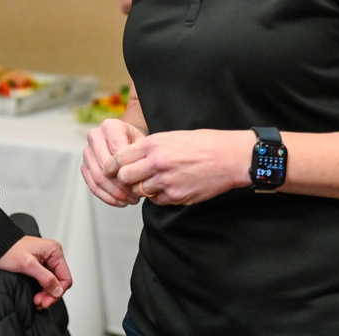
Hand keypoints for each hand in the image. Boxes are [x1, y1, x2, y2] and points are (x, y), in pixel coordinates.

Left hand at [0, 235, 72, 308]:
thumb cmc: (9, 250)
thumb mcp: (27, 265)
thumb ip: (45, 278)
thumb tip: (58, 290)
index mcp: (54, 251)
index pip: (65, 277)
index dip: (57, 292)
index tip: (45, 301)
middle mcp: (53, 255)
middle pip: (60, 282)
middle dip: (50, 294)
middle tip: (39, 302)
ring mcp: (47, 260)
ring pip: (53, 283)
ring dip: (46, 294)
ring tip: (36, 301)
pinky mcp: (40, 265)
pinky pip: (46, 280)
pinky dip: (42, 290)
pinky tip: (36, 296)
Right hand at [81, 117, 147, 206]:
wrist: (127, 141)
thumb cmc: (136, 142)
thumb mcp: (143, 143)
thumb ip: (139, 155)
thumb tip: (136, 177)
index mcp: (109, 126)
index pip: (116, 151)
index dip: (128, 169)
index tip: (140, 180)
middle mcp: (94, 136)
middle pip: (104, 166)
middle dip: (121, 185)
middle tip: (135, 195)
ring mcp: (87, 152)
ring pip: (97, 178)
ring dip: (114, 193)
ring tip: (130, 200)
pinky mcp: (84, 166)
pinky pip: (92, 186)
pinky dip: (107, 197)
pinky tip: (119, 201)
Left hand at [106, 129, 252, 205]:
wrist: (228, 157)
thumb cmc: (202, 144)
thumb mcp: (170, 137)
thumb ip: (149, 148)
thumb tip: (130, 158)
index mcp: (153, 144)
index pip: (119, 158)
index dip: (112, 166)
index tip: (110, 170)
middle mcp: (157, 163)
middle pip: (125, 178)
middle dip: (126, 179)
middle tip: (132, 178)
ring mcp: (166, 181)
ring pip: (141, 191)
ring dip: (144, 188)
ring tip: (155, 181)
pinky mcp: (177, 196)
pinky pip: (157, 200)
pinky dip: (159, 196)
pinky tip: (169, 187)